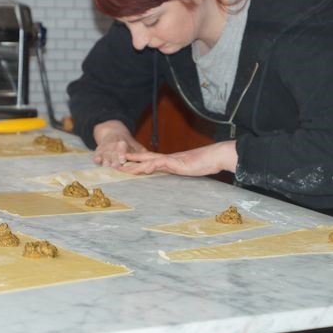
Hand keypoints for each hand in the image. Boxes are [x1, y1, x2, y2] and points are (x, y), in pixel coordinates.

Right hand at [93, 120, 145, 166]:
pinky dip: (97, 157)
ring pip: (105, 154)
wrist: (112, 131)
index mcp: (123, 143)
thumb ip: (141, 152)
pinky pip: (97, 153)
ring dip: (105, 160)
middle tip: (115, 167)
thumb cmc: (125, 142)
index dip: (122, 154)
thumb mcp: (134, 144)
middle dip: (114, 159)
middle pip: (113, 153)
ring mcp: (106, 147)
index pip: (122, 149)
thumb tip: (152, 158)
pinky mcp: (99, 150)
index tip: (123, 160)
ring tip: (106, 166)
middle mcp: (114, 145)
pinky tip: (96, 160)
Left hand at [120, 141, 237, 175]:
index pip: (149, 161)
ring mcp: (172, 160)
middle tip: (115, 165)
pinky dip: (151, 165)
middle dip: (129, 162)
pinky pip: (162, 163)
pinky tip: (143, 168)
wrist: (217, 156)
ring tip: (122, 167)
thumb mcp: (190, 170)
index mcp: (170, 161)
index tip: (125, 165)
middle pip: (144, 159)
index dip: (136, 163)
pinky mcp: (177, 162)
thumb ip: (181, 171)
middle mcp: (168, 159)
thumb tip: (176, 176)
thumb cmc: (206, 163)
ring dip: (135, 165)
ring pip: (149, 161)